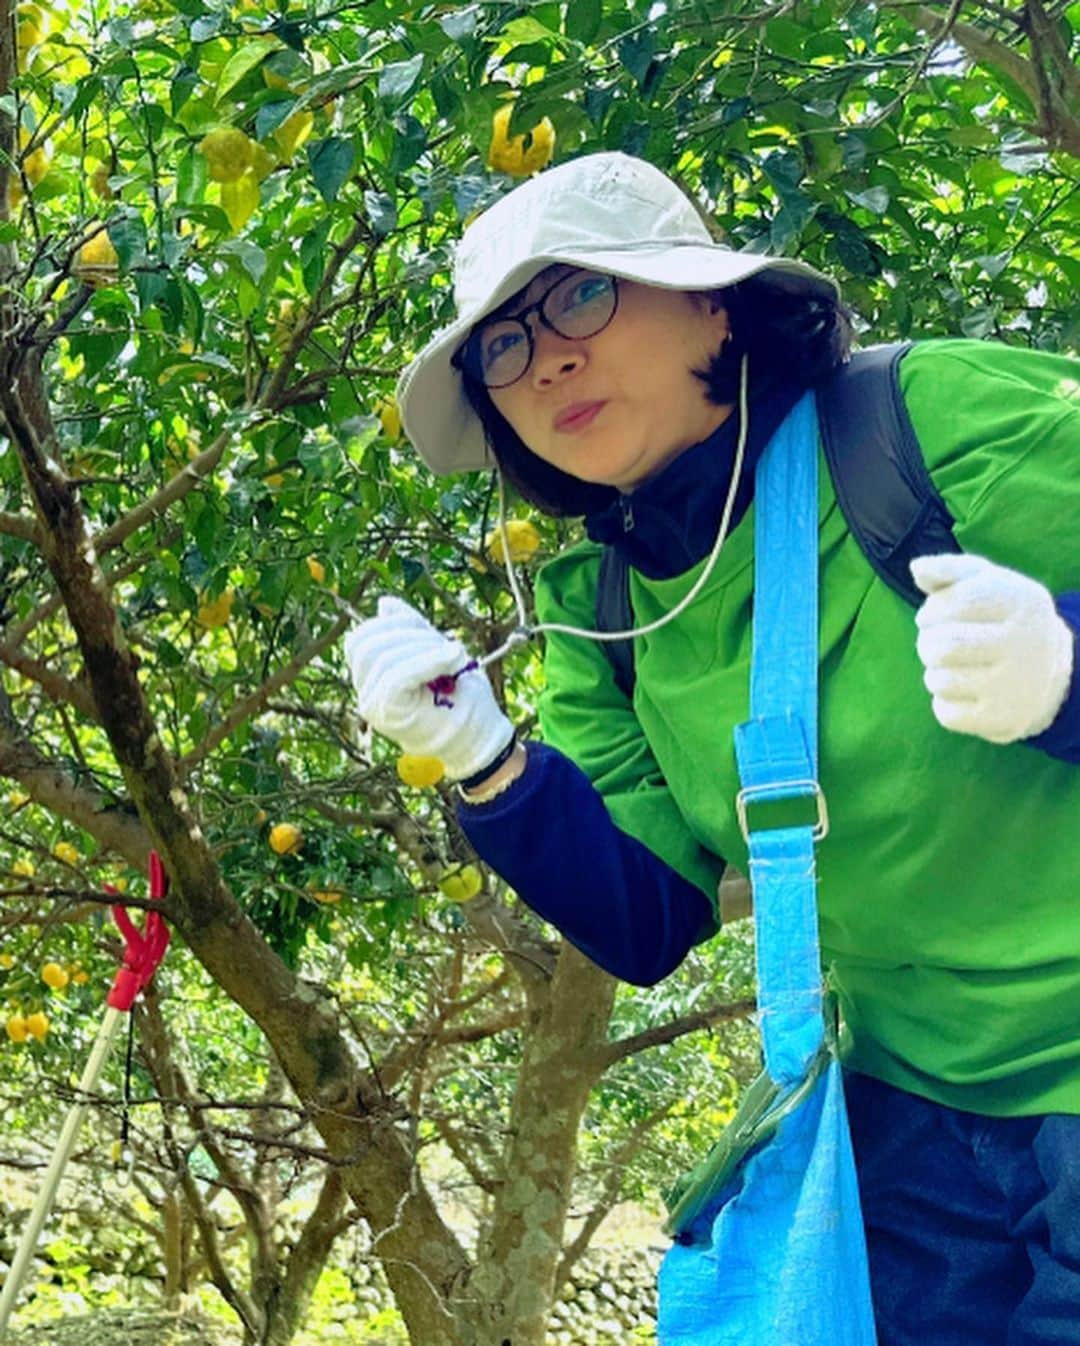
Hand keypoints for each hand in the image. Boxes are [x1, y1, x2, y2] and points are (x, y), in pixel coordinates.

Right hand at [343, 597, 513, 779]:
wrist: (481, 738)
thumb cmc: (462, 699)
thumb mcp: (434, 652)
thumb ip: (409, 630)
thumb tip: (384, 604)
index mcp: (372, 678)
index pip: (361, 638)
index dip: (392, 623)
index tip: (428, 629)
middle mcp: (366, 693)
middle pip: (367, 644)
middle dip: (410, 634)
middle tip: (448, 646)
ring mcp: (373, 707)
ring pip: (383, 658)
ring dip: (425, 648)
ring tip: (455, 658)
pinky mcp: (389, 715)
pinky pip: (396, 676)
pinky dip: (428, 661)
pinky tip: (453, 659)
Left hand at [910, 553, 1073, 743]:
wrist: (1050, 674)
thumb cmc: (1003, 620)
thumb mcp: (986, 583)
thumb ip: (949, 570)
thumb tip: (917, 568)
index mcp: (1023, 602)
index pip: (956, 603)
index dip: (931, 610)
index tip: (931, 616)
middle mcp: (1024, 644)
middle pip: (942, 646)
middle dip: (926, 643)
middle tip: (936, 644)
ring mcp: (1015, 686)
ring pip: (939, 680)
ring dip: (933, 673)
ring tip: (952, 667)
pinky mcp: (1003, 720)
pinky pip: (945, 713)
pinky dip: (943, 702)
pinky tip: (963, 692)